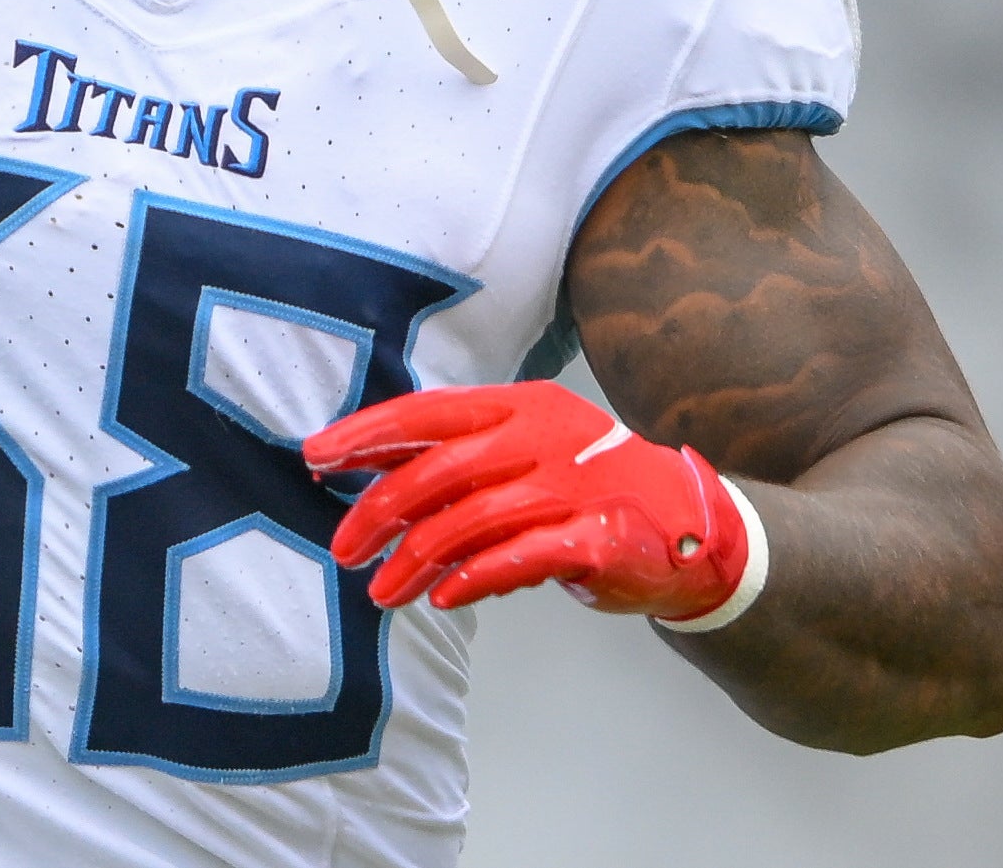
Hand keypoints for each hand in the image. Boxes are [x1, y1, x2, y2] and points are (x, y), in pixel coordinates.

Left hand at [305, 379, 760, 622]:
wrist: (687, 525)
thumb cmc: (586, 485)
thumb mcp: (526, 451)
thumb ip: (458, 462)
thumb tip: (367, 478)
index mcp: (519, 406)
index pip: (429, 412)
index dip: (367, 433)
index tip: (316, 458)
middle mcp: (544, 437)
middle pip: (440, 469)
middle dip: (380, 510)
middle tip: (343, 548)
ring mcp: (573, 487)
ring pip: (472, 520)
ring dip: (416, 560)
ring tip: (383, 592)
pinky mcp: (597, 538)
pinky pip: (522, 557)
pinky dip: (476, 577)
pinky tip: (443, 596)